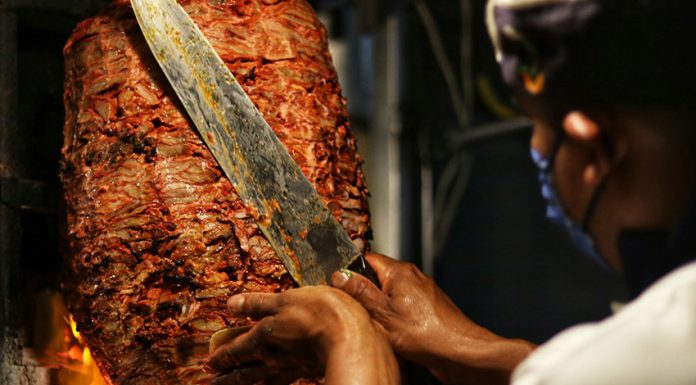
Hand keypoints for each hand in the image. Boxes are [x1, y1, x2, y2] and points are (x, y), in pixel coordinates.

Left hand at [206, 286, 399, 384]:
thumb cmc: (321, 315)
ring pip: (263, 380)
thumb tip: (232, 304)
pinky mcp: (309, 370)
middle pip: (246, 370)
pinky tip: (276, 384)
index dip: (222, 355)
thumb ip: (257, 303)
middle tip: (213, 381)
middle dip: (228, 375)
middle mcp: (275, 357)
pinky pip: (284, 381)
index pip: (237, 348)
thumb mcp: (284, 300)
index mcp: (264, 337)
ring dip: (246, 383)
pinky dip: (274, 384)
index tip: (210, 361)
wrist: (353, 339)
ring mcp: (292, 367)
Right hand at [333, 253, 535, 384]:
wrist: (459, 352)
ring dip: (380, 305)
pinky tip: (392, 332)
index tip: (339, 283)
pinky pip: (403, 305)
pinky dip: (394, 315)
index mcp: (400, 271)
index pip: (367, 258)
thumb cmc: (426, 334)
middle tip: (356, 308)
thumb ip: (360, 292)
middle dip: (365, 290)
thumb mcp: (382, 313)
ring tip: (375, 323)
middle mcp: (413, 276)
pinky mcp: (428, 307)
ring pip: (391, 292)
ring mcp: (422, 291)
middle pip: (378, 275)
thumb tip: (340, 275)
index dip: (350, 269)